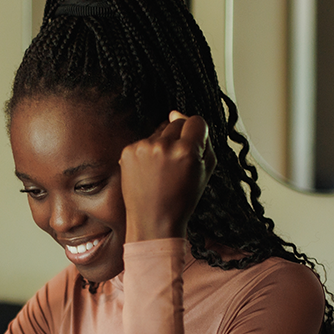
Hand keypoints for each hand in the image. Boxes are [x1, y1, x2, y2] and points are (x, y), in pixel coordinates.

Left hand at [120, 111, 215, 242]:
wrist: (154, 220)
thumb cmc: (182, 199)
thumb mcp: (205, 171)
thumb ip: (202, 140)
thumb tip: (177, 113)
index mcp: (187, 150)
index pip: (196, 121)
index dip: (196, 134)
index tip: (193, 147)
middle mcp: (164, 146)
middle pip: (176, 123)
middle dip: (179, 139)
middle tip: (176, 164)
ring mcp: (144, 148)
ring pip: (159, 132)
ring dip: (162, 145)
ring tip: (161, 171)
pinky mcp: (128, 152)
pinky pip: (144, 142)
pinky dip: (147, 154)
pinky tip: (148, 173)